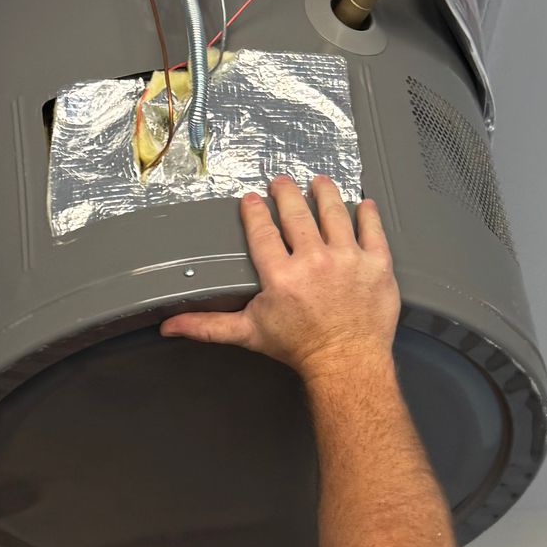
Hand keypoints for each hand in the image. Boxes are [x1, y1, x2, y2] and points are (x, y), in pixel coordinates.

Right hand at [161, 176, 398, 377]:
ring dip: (325, 193)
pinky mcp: (376, 264)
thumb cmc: (299, 349)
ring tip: (319, 182)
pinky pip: (373, 230)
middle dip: (287, 193)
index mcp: (280, 274)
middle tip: (281, 183)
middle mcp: (313, 260)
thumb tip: (169, 327)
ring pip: (335, 213)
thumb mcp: (248, 333)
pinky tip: (363, 204)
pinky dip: (368, 214)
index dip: (254, 210)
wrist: (346, 364)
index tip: (251, 199)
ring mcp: (347, 258)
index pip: (262, 230)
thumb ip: (208, 326)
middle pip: (297, 213)